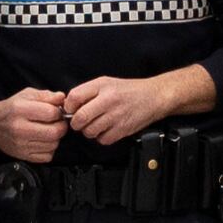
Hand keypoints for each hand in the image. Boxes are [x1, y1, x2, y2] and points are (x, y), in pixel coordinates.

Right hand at [0, 88, 67, 162]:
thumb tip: (62, 98)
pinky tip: (43, 140)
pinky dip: (49, 149)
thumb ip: (46, 95)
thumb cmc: (11, 109)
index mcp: (20, 110)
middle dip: (61, 126)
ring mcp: (21, 144)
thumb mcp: (27, 95)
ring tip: (49, 130)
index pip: (51, 113)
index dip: (59, 112)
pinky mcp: (23, 155)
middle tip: (57, 122)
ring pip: (53, 145)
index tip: (57, 112)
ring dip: (56, 138)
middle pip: (54, 132)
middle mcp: (19, 128)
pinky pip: (47, 156)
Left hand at [60, 68, 208, 144]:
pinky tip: (106, 129)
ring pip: (89, 131)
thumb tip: (69, 105)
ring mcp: (116, 116)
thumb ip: (87, 92)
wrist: (154, 96)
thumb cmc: (129, 90)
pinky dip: (101, 137)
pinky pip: (103, 139)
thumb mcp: (106, 82)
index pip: (74, 98)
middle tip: (80, 121)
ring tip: (96, 124)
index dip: (69, 107)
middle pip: (80, 118)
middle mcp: (108, 100)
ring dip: (89, 131)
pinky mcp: (123, 129)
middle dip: (76, 123)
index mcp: (102, 86)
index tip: (71, 110)